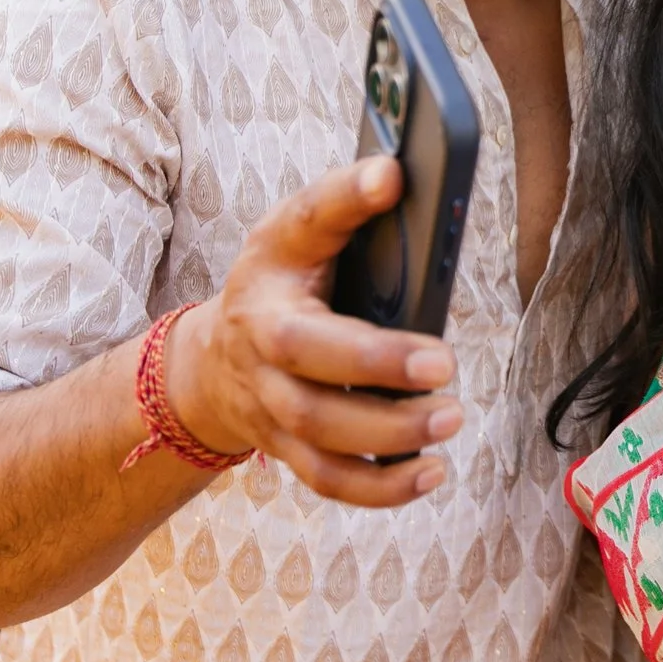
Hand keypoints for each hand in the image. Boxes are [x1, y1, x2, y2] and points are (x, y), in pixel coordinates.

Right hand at [165, 156, 461, 505]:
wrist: (213, 362)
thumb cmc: (278, 286)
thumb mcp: (296, 234)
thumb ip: (343, 205)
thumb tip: (397, 173)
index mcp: (271, 271)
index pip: (303, 226)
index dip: (343, 200)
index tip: (390, 176)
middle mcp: (261, 343)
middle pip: (308, 360)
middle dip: (376, 364)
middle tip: (443, 363)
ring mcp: (270, 403)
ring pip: (319, 432)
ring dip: (388, 435)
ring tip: (449, 418)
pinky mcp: (287, 447)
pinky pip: (327, 480)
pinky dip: (379, 488)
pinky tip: (430, 473)